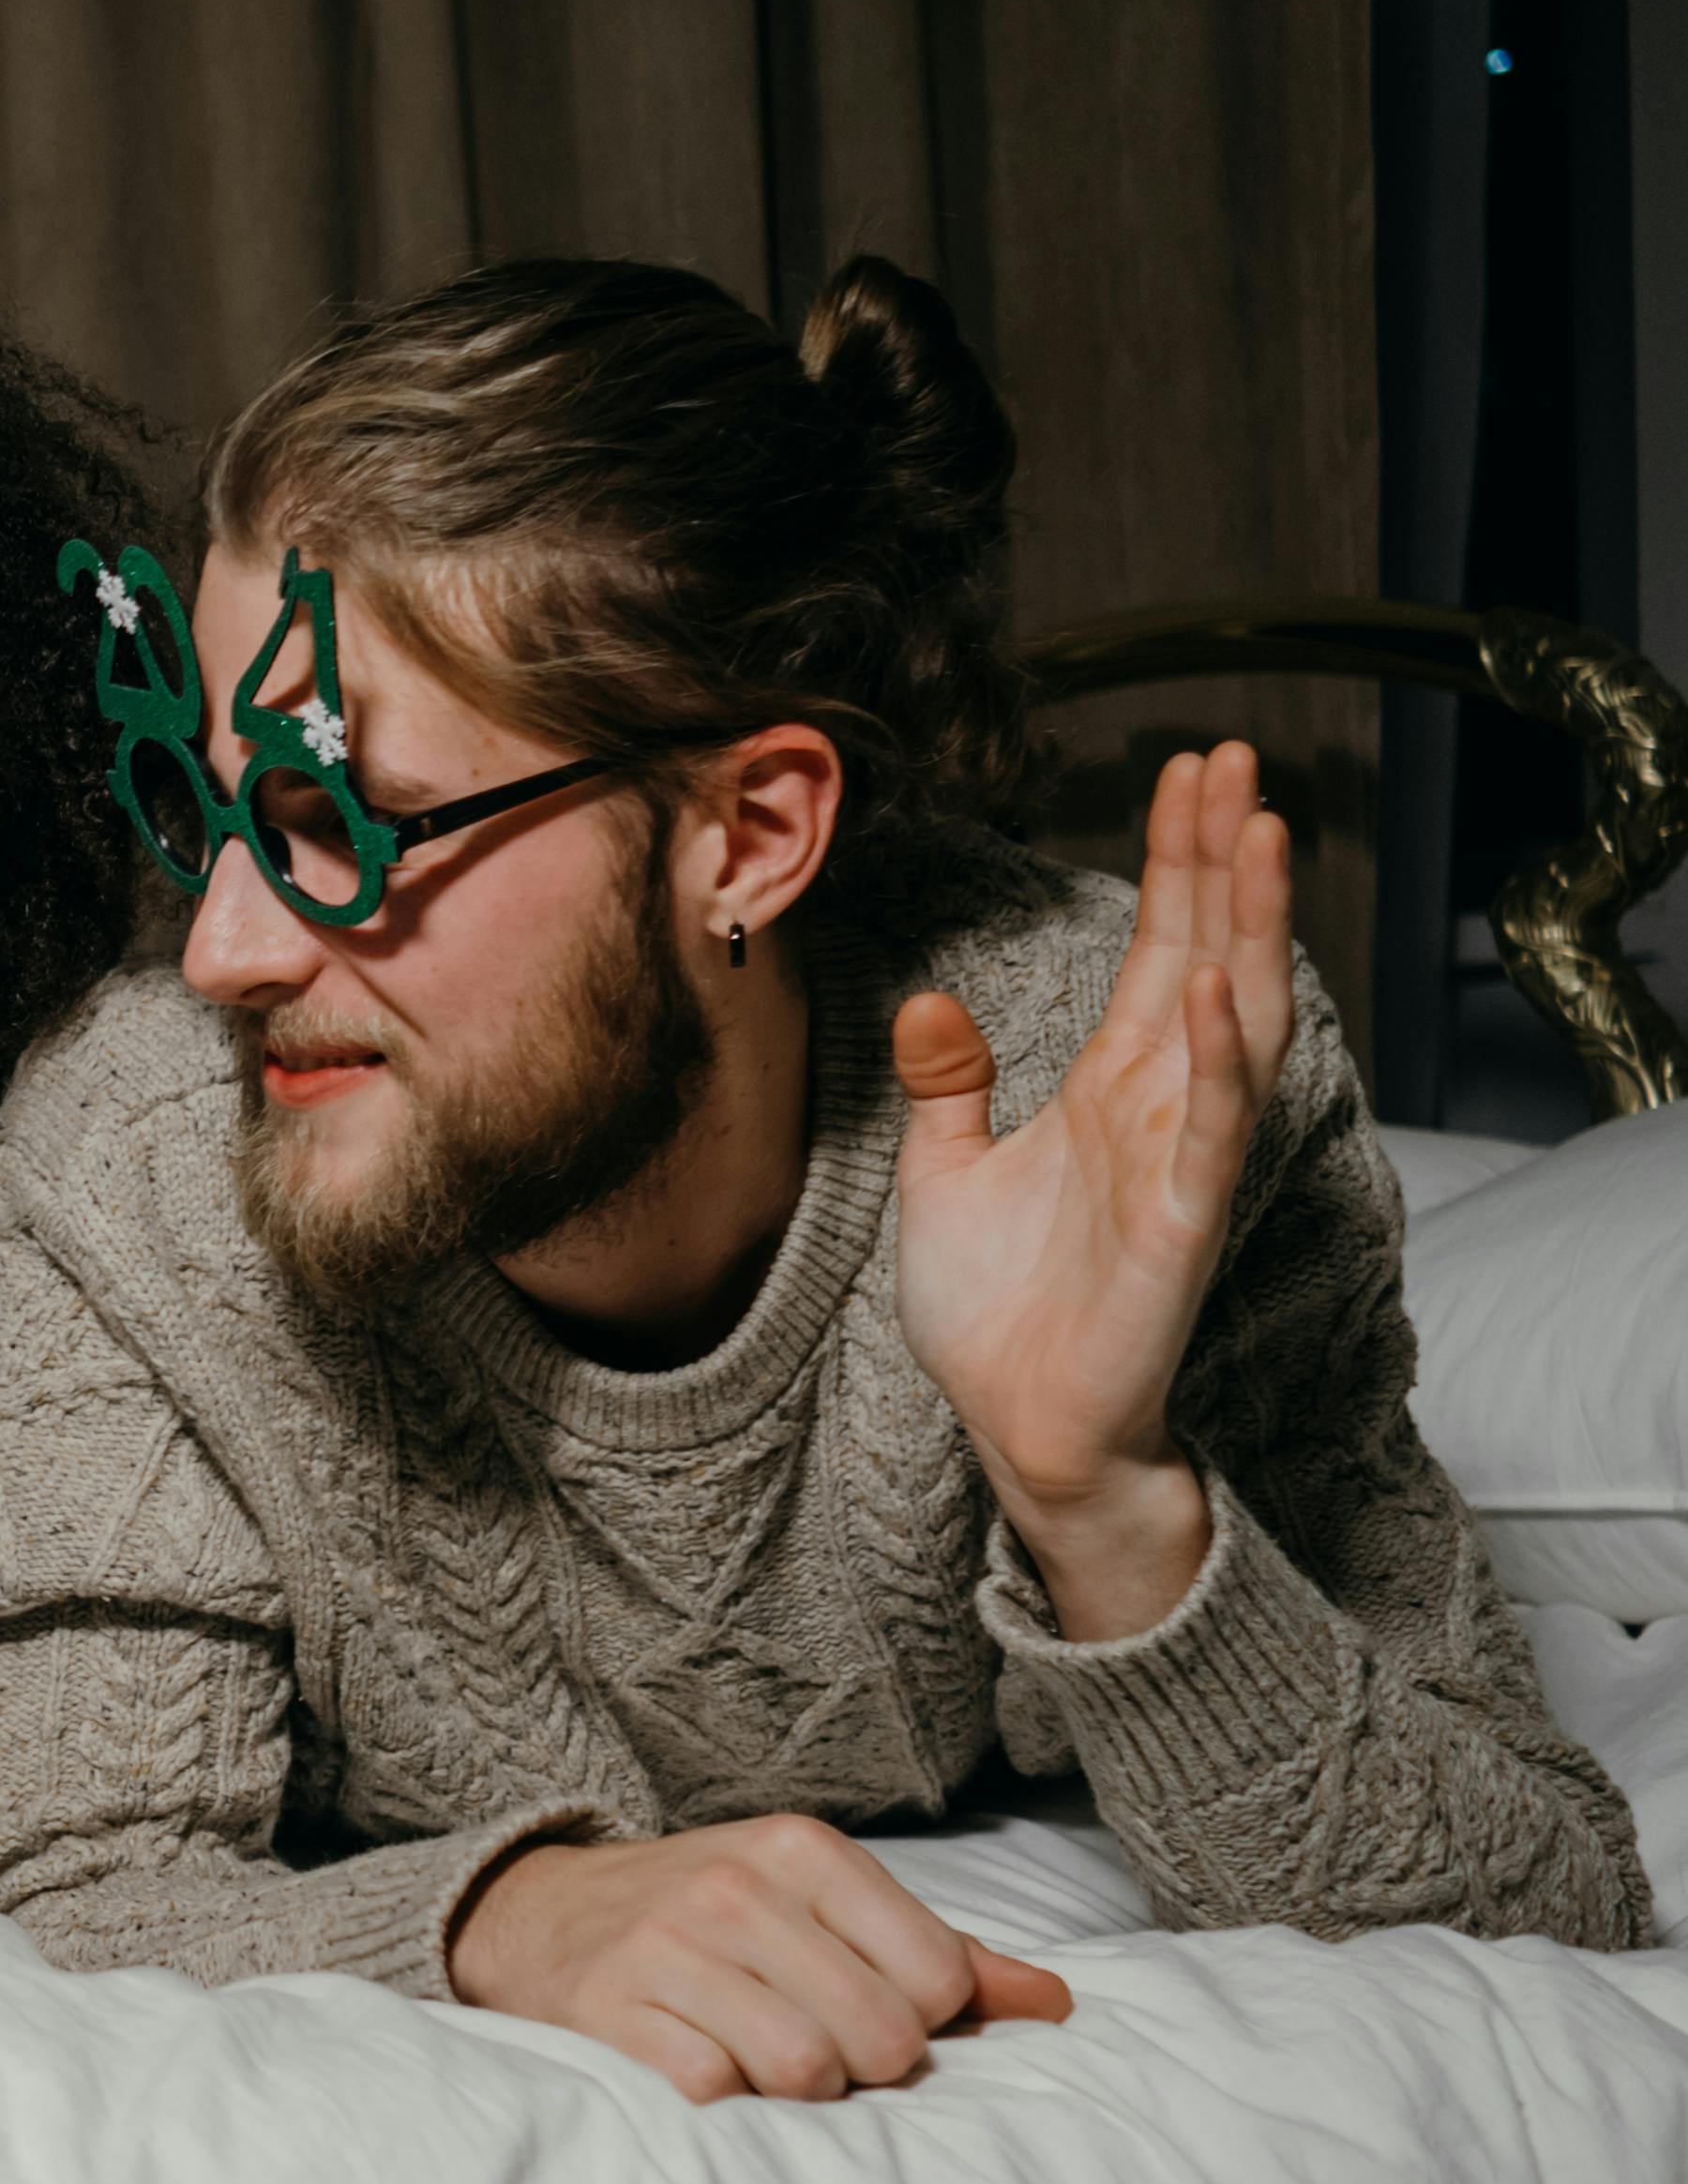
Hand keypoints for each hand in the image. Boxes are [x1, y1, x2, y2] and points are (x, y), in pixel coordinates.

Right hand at [448, 1816, 1072, 2101]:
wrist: (533, 1914)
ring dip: (794, 2092)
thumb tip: (1056, 2004)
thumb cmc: (704, 1921)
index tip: (864, 2011)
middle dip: (861, 2068)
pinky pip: (714, 2089)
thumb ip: (937, 1953)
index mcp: (802, 1850)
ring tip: (759, 2063)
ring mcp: (667, 1947)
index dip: (917, 2021)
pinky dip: (722, 2099)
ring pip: (804, 2070)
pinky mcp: (609, 2008)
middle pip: (880, 2036)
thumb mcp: (816, 1906)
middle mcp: (736, 1888)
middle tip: (814, 2050)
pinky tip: (699, 2065)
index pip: (936, 1978)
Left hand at [890, 743, 1291, 1638]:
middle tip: (1238, 757)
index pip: (1157, 945)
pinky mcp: (1179, 1225)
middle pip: (1210, 953)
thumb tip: (927, 1003)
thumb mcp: (945, 1175)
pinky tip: (1208, 982)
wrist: (1018, 1426)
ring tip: (1255, 831)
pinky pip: (1209, 1127)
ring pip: (1236, 1020)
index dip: (1175, 860)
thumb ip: (947, 1087)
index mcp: (1112, 1086)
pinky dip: (1212, 1055)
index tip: (1186, 772)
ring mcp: (1180, 1162)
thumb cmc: (997, 1311)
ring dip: (1246, 927)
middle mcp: (1161, 1108)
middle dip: (1224, 858)